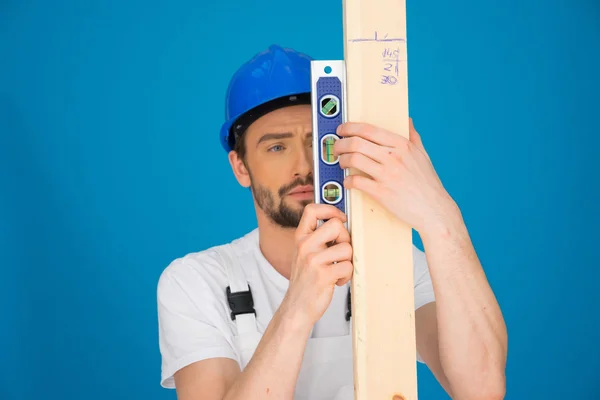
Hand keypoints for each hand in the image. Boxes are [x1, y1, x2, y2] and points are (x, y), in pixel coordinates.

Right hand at [281, 204, 353, 327]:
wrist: (296, 307)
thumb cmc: (306, 280)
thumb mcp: (305, 253)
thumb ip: (319, 238)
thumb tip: (343, 223)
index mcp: (300, 238)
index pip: (312, 210)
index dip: (330, 209)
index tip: (340, 218)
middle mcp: (305, 246)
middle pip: (336, 225)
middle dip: (346, 238)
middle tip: (341, 252)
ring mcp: (313, 260)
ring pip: (347, 248)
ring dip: (348, 261)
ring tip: (338, 270)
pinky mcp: (323, 275)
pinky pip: (348, 266)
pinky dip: (347, 276)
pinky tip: (337, 280)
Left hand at [333, 118, 457, 233]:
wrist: (434, 210)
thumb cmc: (428, 184)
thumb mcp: (423, 155)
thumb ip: (413, 136)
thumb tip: (407, 121)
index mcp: (402, 145)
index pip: (369, 130)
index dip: (350, 127)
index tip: (342, 129)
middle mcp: (394, 157)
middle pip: (356, 142)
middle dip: (340, 144)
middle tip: (336, 148)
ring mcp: (387, 175)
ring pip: (353, 159)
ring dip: (341, 160)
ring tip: (341, 163)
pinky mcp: (381, 192)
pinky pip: (356, 181)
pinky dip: (347, 181)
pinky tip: (348, 182)